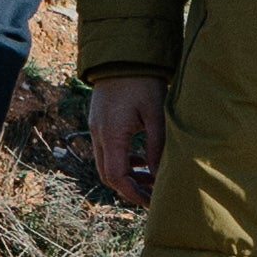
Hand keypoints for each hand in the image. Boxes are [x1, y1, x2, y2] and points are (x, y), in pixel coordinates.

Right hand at [89, 75, 167, 207]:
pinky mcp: (100, 121)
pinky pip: (108, 150)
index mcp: (111, 134)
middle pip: (108, 175)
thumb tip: (159, 176)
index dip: (134, 194)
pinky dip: (124, 160)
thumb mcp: (156, 114)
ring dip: (127, 175)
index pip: (116, 177)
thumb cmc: (143, 81)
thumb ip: (156, 146)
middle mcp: (98, 134)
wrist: (123, 53)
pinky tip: (143, 158)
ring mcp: (97, 127)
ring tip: (152, 178)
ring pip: (106, 163)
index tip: (153, 202)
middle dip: (130, 189)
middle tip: (154, 195)